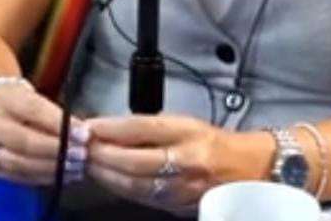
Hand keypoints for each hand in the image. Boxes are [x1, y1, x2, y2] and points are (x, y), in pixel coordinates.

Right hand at [0, 82, 89, 186]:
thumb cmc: (19, 101)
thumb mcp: (33, 96)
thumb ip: (54, 113)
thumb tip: (81, 132)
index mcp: (3, 97)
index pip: (33, 110)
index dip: (60, 124)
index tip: (84, 134)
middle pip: (24, 141)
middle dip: (56, 150)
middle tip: (81, 154)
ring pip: (19, 163)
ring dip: (50, 168)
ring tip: (74, 168)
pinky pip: (17, 176)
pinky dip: (42, 177)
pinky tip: (61, 175)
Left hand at [85, 114, 270, 212]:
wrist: (250, 170)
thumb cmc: (214, 143)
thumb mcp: (183, 123)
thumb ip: (147, 127)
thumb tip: (108, 129)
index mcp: (188, 133)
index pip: (142, 128)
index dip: (111, 128)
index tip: (88, 126)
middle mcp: (186, 162)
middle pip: (134, 161)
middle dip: (102, 155)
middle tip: (80, 148)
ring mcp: (183, 188)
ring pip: (135, 184)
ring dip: (106, 174)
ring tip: (88, 163)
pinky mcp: (179, 207)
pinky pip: (143, 198)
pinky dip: (121, 188)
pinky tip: (108, 179)